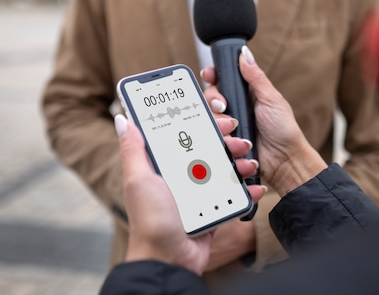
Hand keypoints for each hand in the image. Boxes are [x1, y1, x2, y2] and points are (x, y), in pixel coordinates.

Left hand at [115, 114, 265, 274]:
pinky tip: (256, 187)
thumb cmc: (149, 220)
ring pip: (225, 171)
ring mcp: (199, 194)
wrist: (168, 259)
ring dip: (241, 165)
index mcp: (163, 167)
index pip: (184, 136)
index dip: (202, 125)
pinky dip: (247, 191)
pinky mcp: (213, 210)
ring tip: (249, 165)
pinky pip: (234, 196)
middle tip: (239, 142)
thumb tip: (123, 120)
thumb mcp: (138, 179)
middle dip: (227, 143)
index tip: (218, 118)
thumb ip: (133, 149)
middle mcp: (181, 177)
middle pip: (209, 151)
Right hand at [202, 46, 327, 194]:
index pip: (220, 81)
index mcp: (243, 96)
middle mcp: (232, 111)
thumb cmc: (283, 129)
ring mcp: (227, 128)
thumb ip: (255, 77)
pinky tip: (239, 145)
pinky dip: (224, 141)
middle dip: (213, 101)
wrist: (285, 160)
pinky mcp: (224, 145)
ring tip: (237, 131)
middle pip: (208, 99)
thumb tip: (245, 53)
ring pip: (207, 120)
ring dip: (221, 124)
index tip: (209, 74)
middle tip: (224, 107)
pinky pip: (212, 140)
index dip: (212, 76)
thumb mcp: (271, 99)